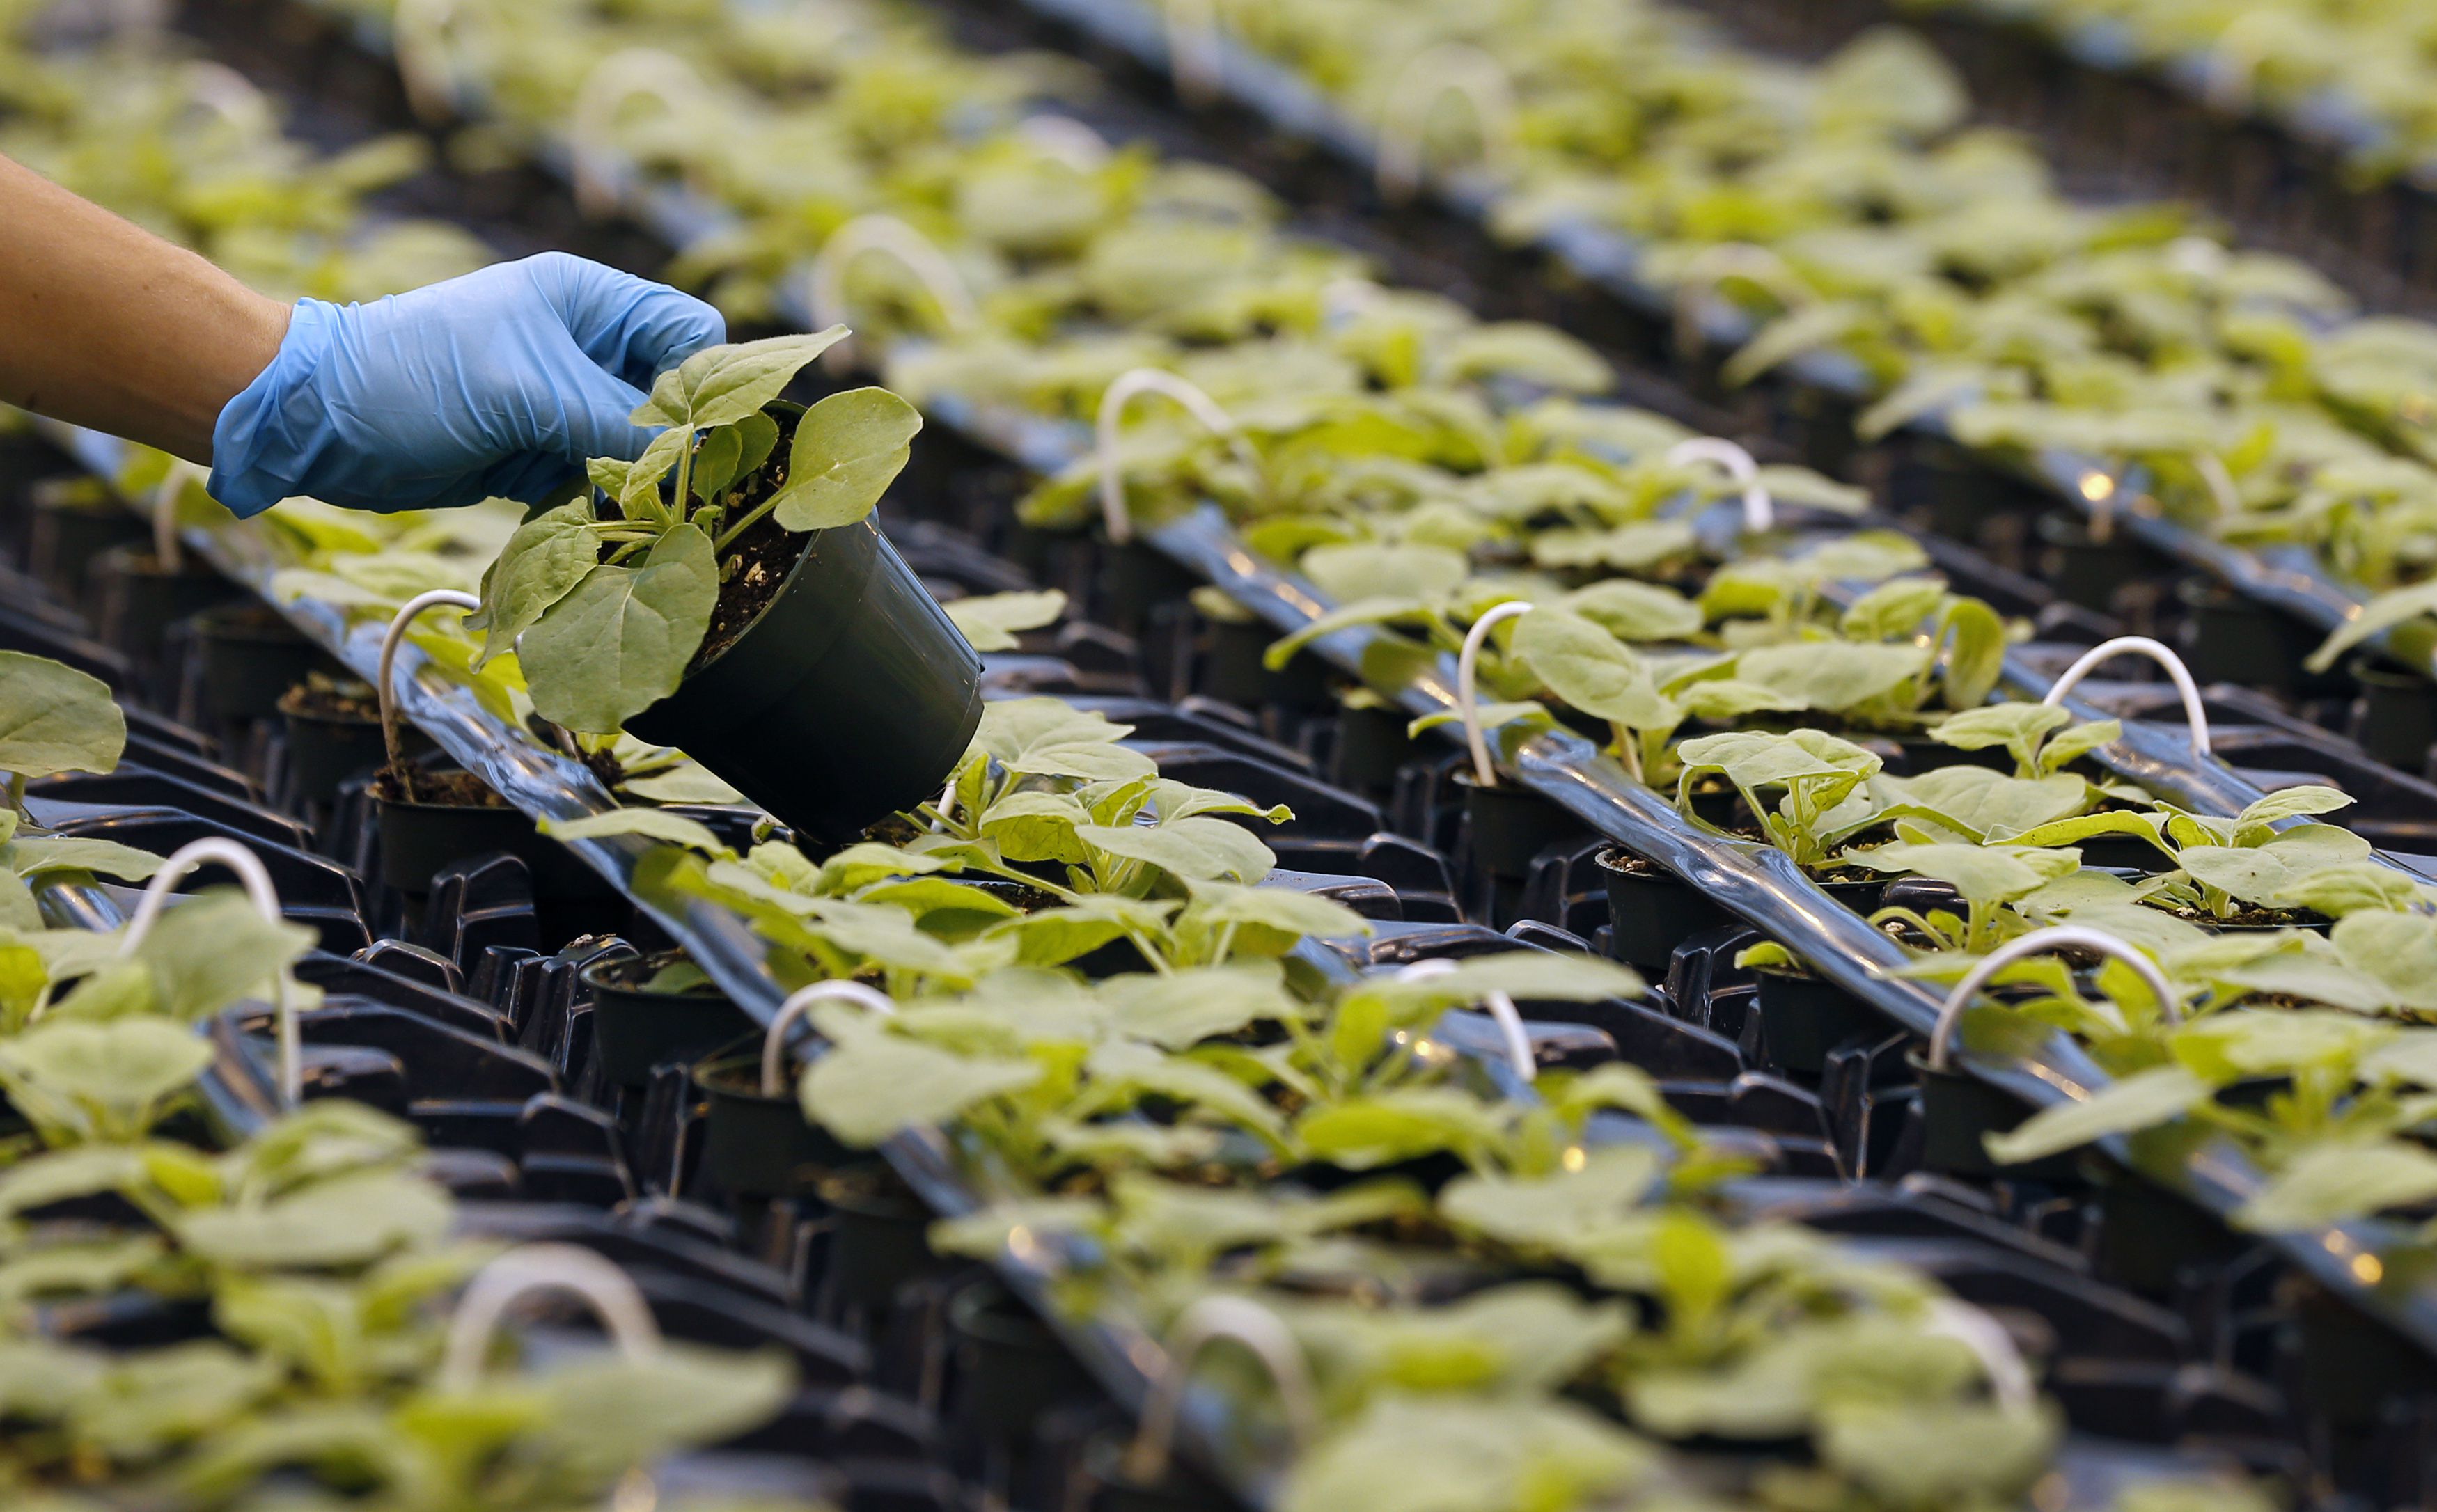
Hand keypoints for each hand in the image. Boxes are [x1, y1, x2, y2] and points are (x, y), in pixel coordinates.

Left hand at [208, 252, 725, 515]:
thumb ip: (615, 424)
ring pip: (636, 449)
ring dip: (633, 485)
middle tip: (667, 490)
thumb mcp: (527, 391)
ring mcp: (560, 403)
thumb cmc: (414, 376)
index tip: (699, 436)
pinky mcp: (537, 452)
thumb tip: (688, 463)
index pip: (689, 331)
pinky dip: (595, 507)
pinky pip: (594, 483)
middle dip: (673, 445)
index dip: (706, 381)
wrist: (318, 421)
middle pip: (670, 397)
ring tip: (623, 513)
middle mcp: (583, 347)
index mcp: (588, 301)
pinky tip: (585, 523)